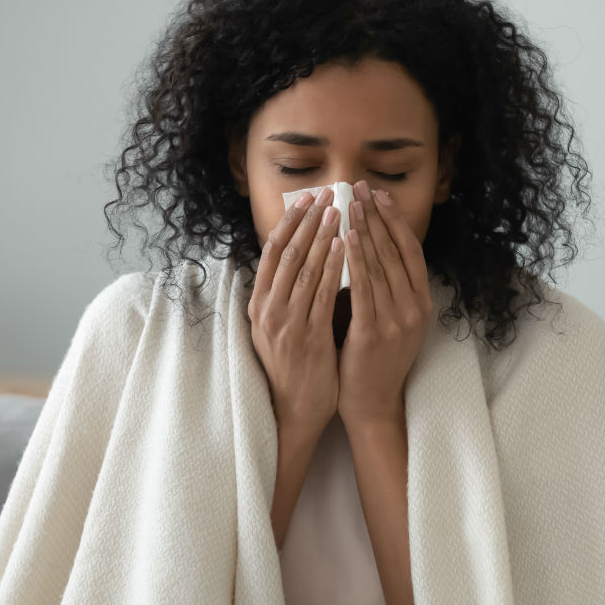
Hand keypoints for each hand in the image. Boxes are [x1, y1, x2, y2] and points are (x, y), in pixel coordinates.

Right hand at [248, 186, 345, 434]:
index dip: (289, 222)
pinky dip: (333, 267)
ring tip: (339, 211)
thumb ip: (284, 295)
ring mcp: (286, 323)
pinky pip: (321, 294)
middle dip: (307, 220)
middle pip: (286, 253)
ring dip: (322, 236)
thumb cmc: (292, 367)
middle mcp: (267, 310)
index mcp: (258, 304)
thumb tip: (299, 258)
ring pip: (304, 269)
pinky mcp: (307, 337)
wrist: (293, 410)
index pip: (272, 252)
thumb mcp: (277, 327)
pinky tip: (345, 247)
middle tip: (327, 194)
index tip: (305, 199)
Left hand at [337, 180, 432, 428]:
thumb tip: (368, 243)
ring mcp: (397, 321)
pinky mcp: (374, 333)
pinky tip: (344, 239)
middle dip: (375, 217)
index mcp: (422, 302)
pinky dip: (354, 261)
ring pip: (380, 265)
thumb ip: (386, 286)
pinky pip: (364, 289)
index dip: (395, 220)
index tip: (378, 194)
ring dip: (364, 230)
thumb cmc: (374, 358)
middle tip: (359, 188)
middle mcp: (415, 308)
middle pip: (395, 252)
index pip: (410, 250)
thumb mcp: (392, 318)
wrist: (372, 402)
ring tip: (349, 205)